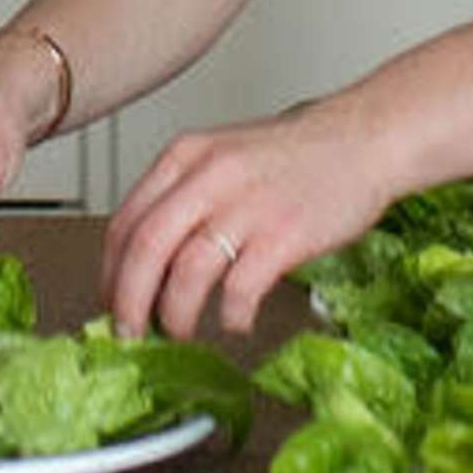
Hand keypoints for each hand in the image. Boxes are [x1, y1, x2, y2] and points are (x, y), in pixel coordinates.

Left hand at [103, 93, 395, 344]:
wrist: (361, 140)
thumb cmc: (292, 158)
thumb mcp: (221, 158)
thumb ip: (182, 198)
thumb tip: (142, 264)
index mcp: (186, 156)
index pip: (125, 221)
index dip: (110, 272)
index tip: (110, 302)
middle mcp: (209, 176)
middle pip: (146, 248)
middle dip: (129, 301)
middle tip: (130, 332)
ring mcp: (247, 205)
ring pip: (188, 272)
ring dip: (176, 314)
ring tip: (181, 331)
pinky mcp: (285, 234)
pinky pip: (241, 289)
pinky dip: (231, 315)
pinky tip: (236, 322)